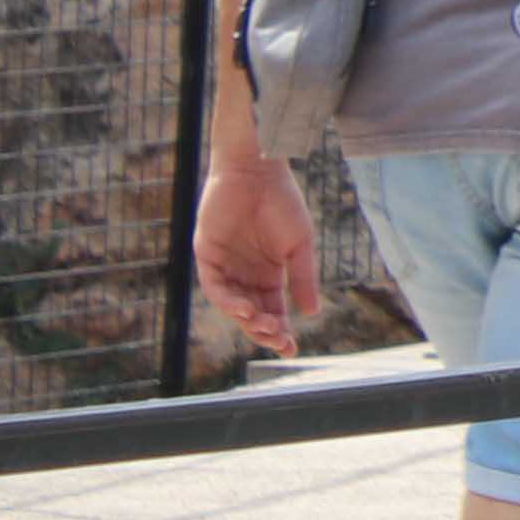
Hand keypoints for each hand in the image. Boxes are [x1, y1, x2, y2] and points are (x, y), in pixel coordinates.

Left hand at [194, 142, 320, 355]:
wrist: (258, 170)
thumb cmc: (282, 201)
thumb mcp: (299, 244)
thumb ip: (302, 278)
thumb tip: (312, 312)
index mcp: (269, 273)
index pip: (274, 310)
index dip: (282, 330)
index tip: (292, 349)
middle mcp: (246, 275)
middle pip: (253, 314)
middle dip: (265, 331)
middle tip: (279, 339)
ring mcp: (226, 266)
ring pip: (233, 305)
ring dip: (247, 319)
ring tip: (263, 325)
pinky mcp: (208, 256)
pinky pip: (215, 286)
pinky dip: (228, 301)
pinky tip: (243, 309)